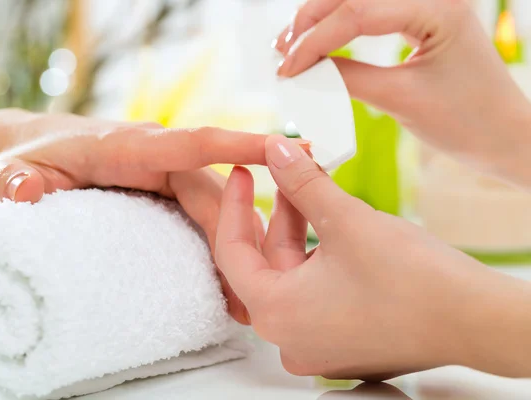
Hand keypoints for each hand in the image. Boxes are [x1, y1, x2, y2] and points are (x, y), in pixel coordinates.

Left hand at [0, 109, 270, 323]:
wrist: (33, 150)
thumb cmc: (28, 157)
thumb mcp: (12, 170)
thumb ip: (15, 180)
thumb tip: (25, 191)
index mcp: (132, 146)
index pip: (194, 143)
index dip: (241, 144)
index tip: (283, 149)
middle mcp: (158, 156)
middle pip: (215, 194)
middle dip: (240, 239)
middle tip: (252, 294)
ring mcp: (165, 174)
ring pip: (216, 207)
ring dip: (236, 248)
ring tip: (244, 300)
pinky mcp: (166, 190)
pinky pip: (204, 215)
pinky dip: (221, 245)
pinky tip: (226, 278)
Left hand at [216, 135, 530, 378]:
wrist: (477, 320)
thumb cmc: (412, 277)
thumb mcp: (346, 219)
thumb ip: (301, 182)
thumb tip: (275, 149)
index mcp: (276, 313)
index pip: (232, 252)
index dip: (234, 204)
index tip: (240, 171)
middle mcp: (290, 337)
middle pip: (267, 262)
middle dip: (276, 211)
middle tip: (284, 168)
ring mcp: (318, 344)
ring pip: (294, 274)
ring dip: (300, 228)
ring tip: (312, 184)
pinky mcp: (344, 341)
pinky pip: (316, 291)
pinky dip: (319, 255)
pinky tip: (332, 220)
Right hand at [273, 0, 530, 186]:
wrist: (502, 134)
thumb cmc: (465, 122)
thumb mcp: (398, 100)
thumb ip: (347, 79)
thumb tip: (303, 70)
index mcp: (438, 7)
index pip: (357, 11)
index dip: (314, 39)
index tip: (287, 67)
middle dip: (310, 21)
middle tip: (282, 52)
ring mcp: (427, 1)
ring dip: (320, 19)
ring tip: (292, 48)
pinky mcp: (421, 15)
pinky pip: (370, 10)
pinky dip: (339, 25)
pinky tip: (319, 42)